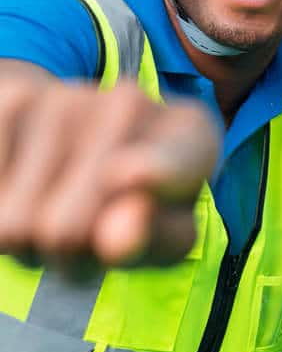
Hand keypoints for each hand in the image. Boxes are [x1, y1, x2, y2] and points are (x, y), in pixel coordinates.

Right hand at [0, 72, 220, 273]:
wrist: (85, 144)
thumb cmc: (139, 206)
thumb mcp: (163, 237)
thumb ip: (152, 241)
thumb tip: (116, 238)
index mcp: (194, 137)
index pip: (173, 160)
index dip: (152, 172)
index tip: (126, 174)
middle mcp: (136, 104)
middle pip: (67, 229)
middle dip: (67, 255)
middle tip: (84, 236)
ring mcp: (71, 96)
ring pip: (13, 223)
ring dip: (27, 238)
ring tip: (56, 208)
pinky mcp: (16, 97)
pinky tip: (25, 185)